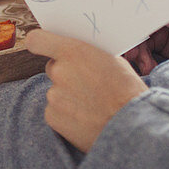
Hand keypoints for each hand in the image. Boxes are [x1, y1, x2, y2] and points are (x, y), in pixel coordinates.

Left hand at [26, 29, 146, 153]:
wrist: (132, 128)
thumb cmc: (127, 91)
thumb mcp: (112, 60)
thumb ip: (88, 53)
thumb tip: (77, 53)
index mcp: (74, 52)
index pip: (37, 40)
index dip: (39, 42)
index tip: (42, 46)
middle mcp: (59, 71)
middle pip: (52, 68)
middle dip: (65, 74)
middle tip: (86, 84)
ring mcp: (54, 95)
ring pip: (56, 91)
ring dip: (68, 96)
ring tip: (91, 105)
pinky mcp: (52, 117)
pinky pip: (55, 111)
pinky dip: (66, 114)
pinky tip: (85, 118)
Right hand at [125, 0, 168, 74]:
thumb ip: (160, 10)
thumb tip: (136, 4)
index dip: (129, 6)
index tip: (121, 22)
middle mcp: (163, 7)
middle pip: (136, 18)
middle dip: (132, 37)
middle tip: (130, 53)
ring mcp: (161, 25)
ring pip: (138, 35)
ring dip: (137, 52)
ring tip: (144, 65)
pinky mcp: (160, 42)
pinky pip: (143, 49)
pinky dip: (143, 59)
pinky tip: (149, 67)